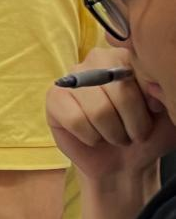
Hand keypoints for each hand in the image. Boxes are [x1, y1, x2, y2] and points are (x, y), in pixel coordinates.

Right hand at [46, 47, 175, 182]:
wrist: (123, 162)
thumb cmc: (148, 134)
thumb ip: (164, 95)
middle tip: (135, 134)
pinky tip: (93, 136)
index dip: (150, 101)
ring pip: (99, 110)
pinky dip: (91, 137)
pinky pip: (75, 120)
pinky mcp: (54, 97)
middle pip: (120, 91)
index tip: (154, 114)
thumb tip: (153, 91)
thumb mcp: (167, 113)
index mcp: (127, 57)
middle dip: (133, 123)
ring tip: (116, 136)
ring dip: (113, 134)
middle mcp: (97, 60)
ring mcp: (72, 77)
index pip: (140, 71)